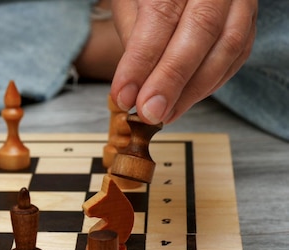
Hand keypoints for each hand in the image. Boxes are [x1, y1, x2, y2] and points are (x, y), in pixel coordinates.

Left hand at [110, 0, 256, 124]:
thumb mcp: (130, 4)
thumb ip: (135, 39)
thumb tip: (134, 87)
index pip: (161, 17)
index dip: (142, 61)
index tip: (124, 95)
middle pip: (202, 31)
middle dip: (172, 80)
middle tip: (148, 112)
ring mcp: (239, 0)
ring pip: (228, 47)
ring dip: (193, 90)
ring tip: (163, 114)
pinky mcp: (249, 20)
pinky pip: (237, 56)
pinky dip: (210, 84)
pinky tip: (185, 100)